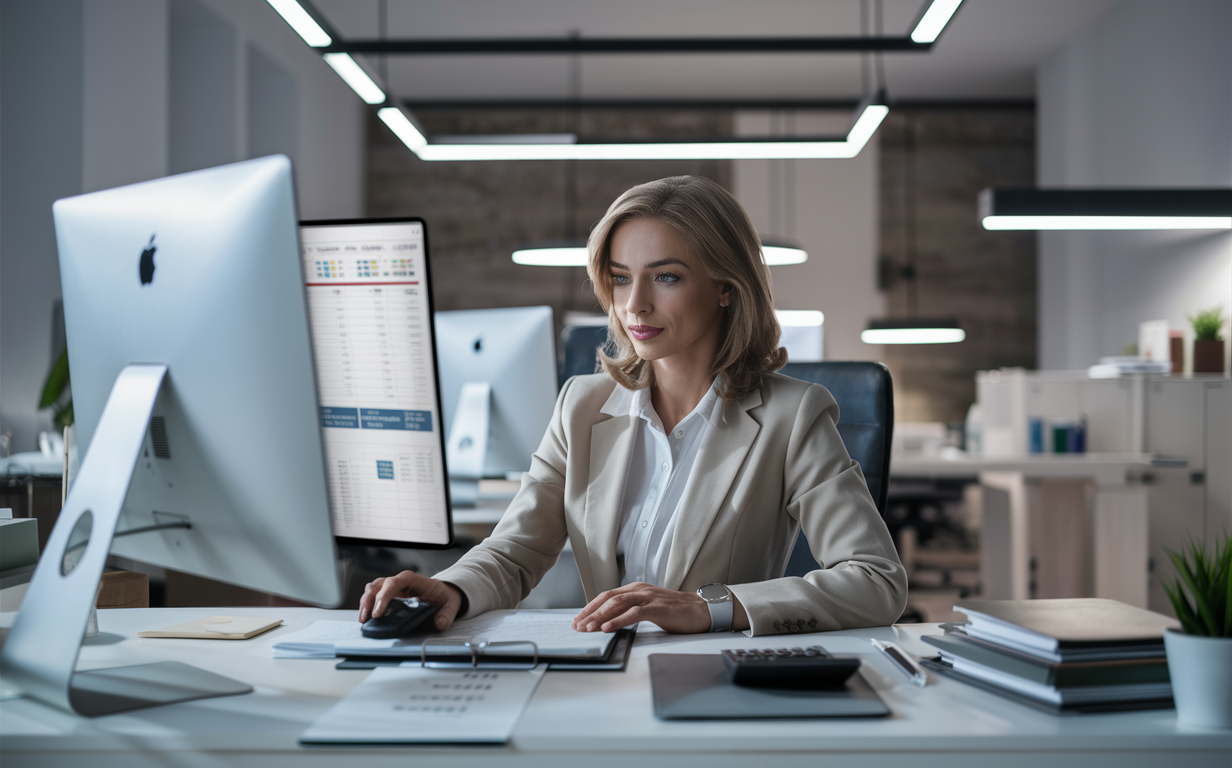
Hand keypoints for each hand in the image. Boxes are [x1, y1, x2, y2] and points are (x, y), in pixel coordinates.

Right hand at [358, 570, 463, 631]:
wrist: (443, 595)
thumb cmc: (443, 597)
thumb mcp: (450, 605)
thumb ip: (446, 615)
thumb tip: (439, 623)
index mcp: (413, 579)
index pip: (394, 583)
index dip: (384, 596)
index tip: (379, 613)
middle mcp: (400, 582)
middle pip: (379, 585)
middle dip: (369, 600)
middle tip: (366, 618)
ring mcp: (392, 588)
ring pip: (372, 589)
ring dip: (365, 603)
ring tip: (363, 619)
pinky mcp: (388, 597)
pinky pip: (373, 598)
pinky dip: (367, 607)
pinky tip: (366, 618)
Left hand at [571, 582, 713, 633]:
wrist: (702, 610)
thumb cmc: (676, 612)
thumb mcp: (649, 608)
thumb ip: (631, 610)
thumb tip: (609, 622)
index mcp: (636, 589)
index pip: (607, 596)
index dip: (590, 607)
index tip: (578, 619)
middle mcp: (640, 590)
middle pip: (608, 598)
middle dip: (590, 612)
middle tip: (577, 625)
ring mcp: (649, 597)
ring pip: (618, 604)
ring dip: (600, 617)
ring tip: (588, 628)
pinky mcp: (658, 608)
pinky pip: (634, 613)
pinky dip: (618, 620)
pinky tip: (608, 628)